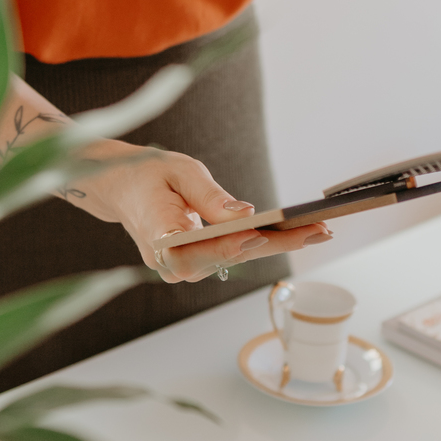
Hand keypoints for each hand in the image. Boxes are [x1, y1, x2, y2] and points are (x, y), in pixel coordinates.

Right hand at [69, 139, 330, 283]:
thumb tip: (246, 215)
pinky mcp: (194, 265)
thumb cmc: (147, 175)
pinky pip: (234, 254)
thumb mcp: (179, 171)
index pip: (200, 248)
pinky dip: (263, 242)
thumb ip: (210, 197)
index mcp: (159, 237)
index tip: (263, 233)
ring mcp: (183, 269)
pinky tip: (293, 233)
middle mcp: (171, 263)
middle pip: (231, 256)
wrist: (120, 188)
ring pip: (238, 258)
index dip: (233, 243)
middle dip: (277, 243)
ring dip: (277, 244)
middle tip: (319, 231)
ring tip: (317, 230)